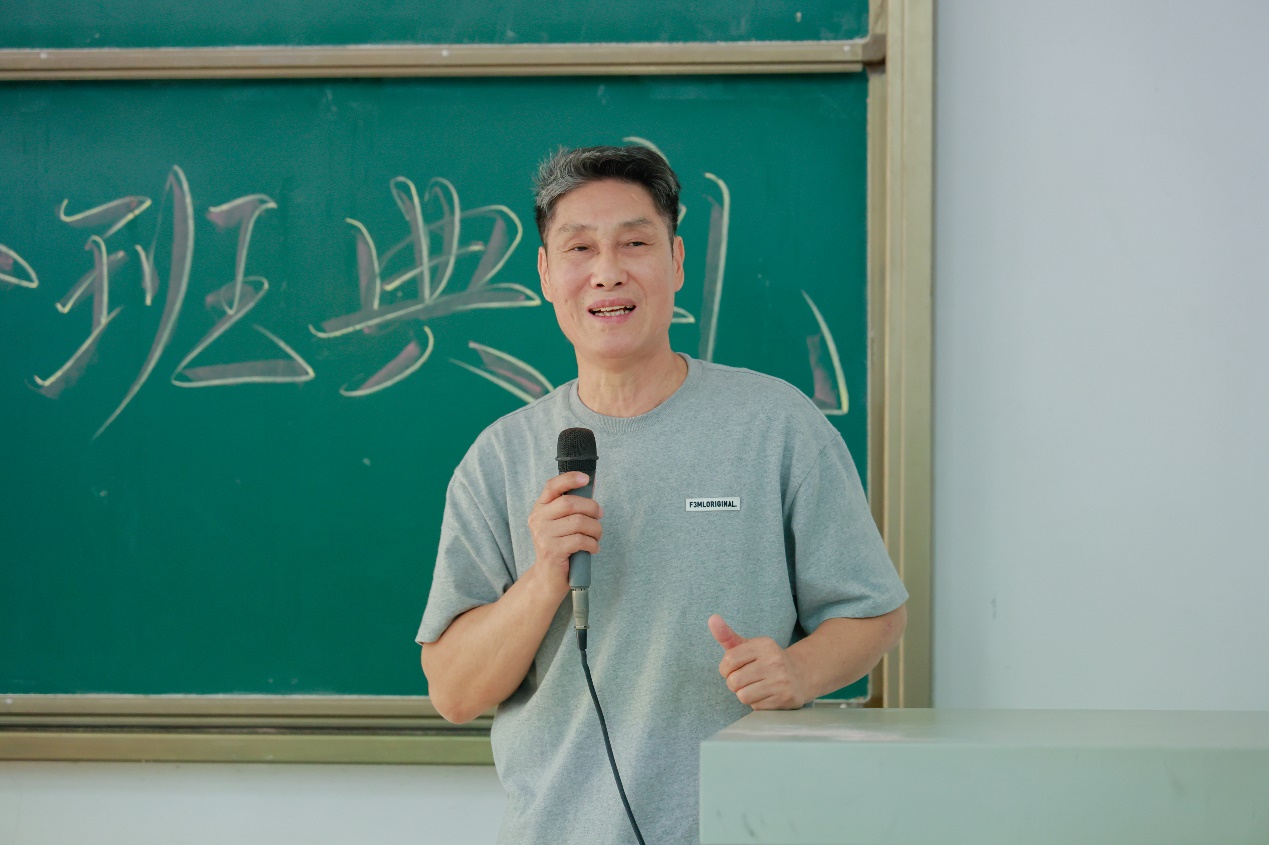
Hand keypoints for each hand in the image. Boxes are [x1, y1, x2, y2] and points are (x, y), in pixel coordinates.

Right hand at [526, 472, 602, 599]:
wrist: (547, 578)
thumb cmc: (560, 547)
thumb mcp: (561, 524)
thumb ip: (572, 508)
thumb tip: (590, 486)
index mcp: (540, 508)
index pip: (552, 486)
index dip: (569, 479)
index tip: (586, 479)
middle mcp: (538, 519)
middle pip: (570, 503)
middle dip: (591, 508)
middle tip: (599, 516)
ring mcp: (543, 535)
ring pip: (578, 522)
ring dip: (595, 529)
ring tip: (596, 536)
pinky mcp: (551, 551)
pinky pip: (580, 540)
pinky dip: (592, 544)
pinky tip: (593, 548)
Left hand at [708, 614, 808, 709]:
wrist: (801, 674)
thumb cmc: (767, 660)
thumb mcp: (749, 646)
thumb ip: (727, 635)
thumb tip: (712, 618)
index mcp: (764, 645)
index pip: (729, 660)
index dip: (725, 669)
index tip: (733, 669)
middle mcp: (774, 661)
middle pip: (734, 681)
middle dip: (734, 684)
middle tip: (745, 680)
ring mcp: (781, 680)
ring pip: (743, 696)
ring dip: (745, 694)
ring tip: (755, 687)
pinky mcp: (785, 698)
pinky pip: (756, 706)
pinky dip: (757, 703)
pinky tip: (767, 695)